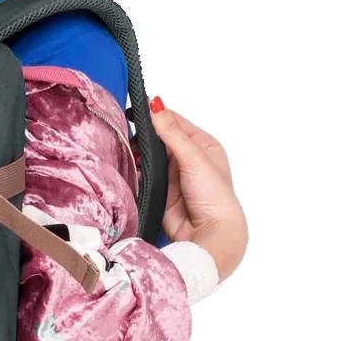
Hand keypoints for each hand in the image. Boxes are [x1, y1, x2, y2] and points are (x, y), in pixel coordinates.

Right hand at [131, 98, 248, 279]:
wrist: (207, 234)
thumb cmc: (213, 196)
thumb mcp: (194, 158)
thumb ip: (172, 133)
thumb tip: (156, 106)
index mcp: (202, 145)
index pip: (175, 122)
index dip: (156, 115)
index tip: (135, 109)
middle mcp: (188, 159)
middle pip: (159, 139)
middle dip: (143, 136)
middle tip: (125, 130)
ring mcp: (172, 176)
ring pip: (149, 157)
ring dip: (138, 154)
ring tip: (125, 148)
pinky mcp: (160, 192)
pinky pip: (143, 176)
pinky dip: (136, 172)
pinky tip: (128, 166)